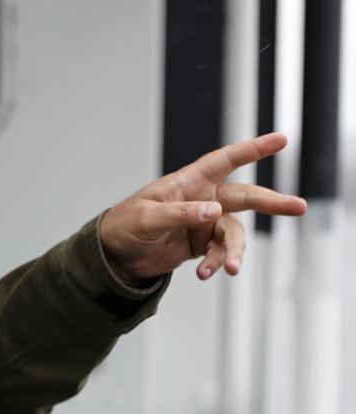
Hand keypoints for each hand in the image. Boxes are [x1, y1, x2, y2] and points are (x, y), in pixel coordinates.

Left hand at [99, 132, 306, 281]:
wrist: (114, 256)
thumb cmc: (125, 226)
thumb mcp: (147, 219)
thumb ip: (180, 214)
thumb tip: (215, 211)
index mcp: (189, 182)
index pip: (225, 160)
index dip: (253, 149)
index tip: (282, 139)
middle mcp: (203, 198)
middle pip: (245, 197)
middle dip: (272, 203)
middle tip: (300, 207)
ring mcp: (204, 222)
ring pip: (234, 234)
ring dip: (233, 252)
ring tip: (229, 269)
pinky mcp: (201, 244)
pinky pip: (220, 253)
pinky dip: (217, 263)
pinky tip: (205, 274)